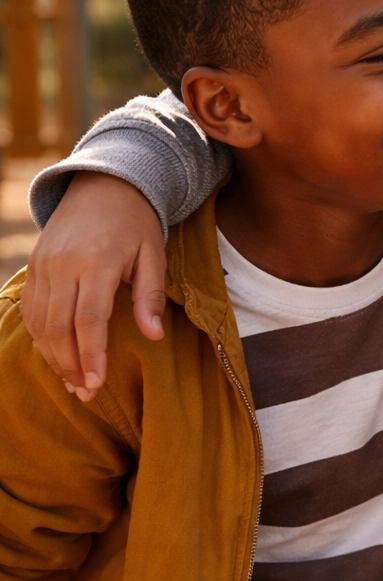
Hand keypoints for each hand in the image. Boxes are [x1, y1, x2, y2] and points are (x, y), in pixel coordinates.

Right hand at [19, 173, 166, 401]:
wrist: (103, 187)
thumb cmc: (135, 224)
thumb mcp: (153, 255)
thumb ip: (149, 296)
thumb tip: (154, 336)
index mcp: (97, 262)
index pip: (89, 320)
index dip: (91, 356)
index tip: (97, 384)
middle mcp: (63, 264)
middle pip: (59, 327)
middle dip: (71, 365)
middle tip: (86, 394)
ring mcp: (43, 264)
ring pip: (40, 322)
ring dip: (53, 356)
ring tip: (72, 383)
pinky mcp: (33, 265)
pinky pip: (31, 309)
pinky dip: (41, 336)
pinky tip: (56, 356)